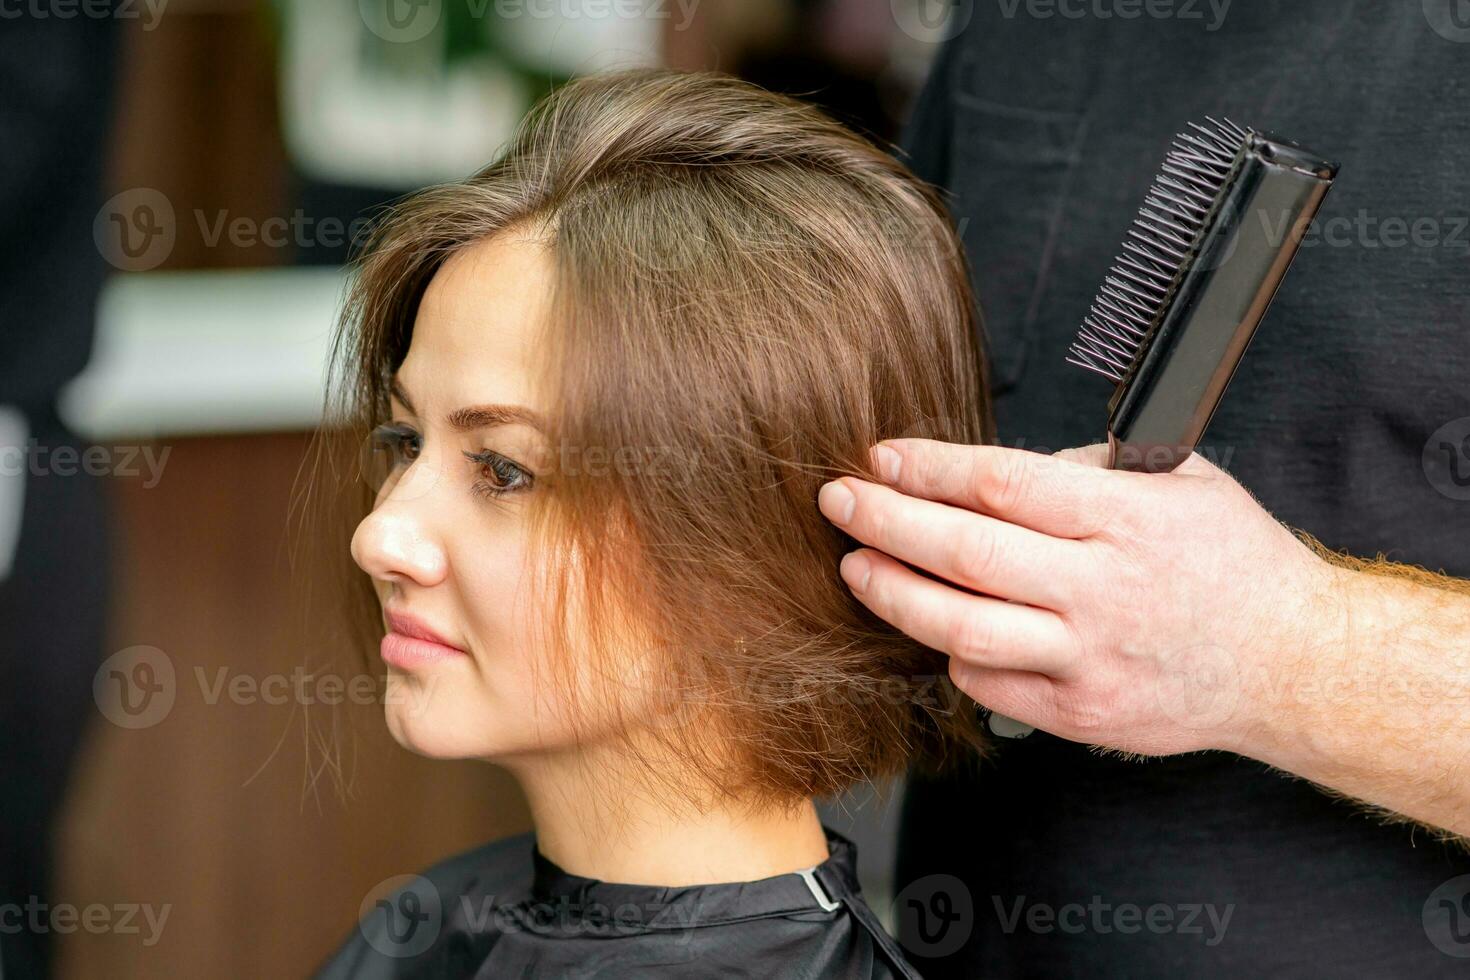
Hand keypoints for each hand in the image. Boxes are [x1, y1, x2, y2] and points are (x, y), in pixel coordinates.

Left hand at [817, 440, 1345, 756]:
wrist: (1293, 664)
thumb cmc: (1235, 564)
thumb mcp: (1183, 483)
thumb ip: (1090, 470)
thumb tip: (992, 474)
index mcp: (1126, 520)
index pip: (1002, 484)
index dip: (929, 468)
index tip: (883, 456)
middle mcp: (1102, 591)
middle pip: (965, 555)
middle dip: (886, 522)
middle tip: (839, 501)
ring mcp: (1088, 659)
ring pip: (963, 628)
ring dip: (895, 594)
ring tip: (856, 566)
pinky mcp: (1081, 713)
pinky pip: (989, 683)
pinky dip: (951, 651)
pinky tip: (932, 624)